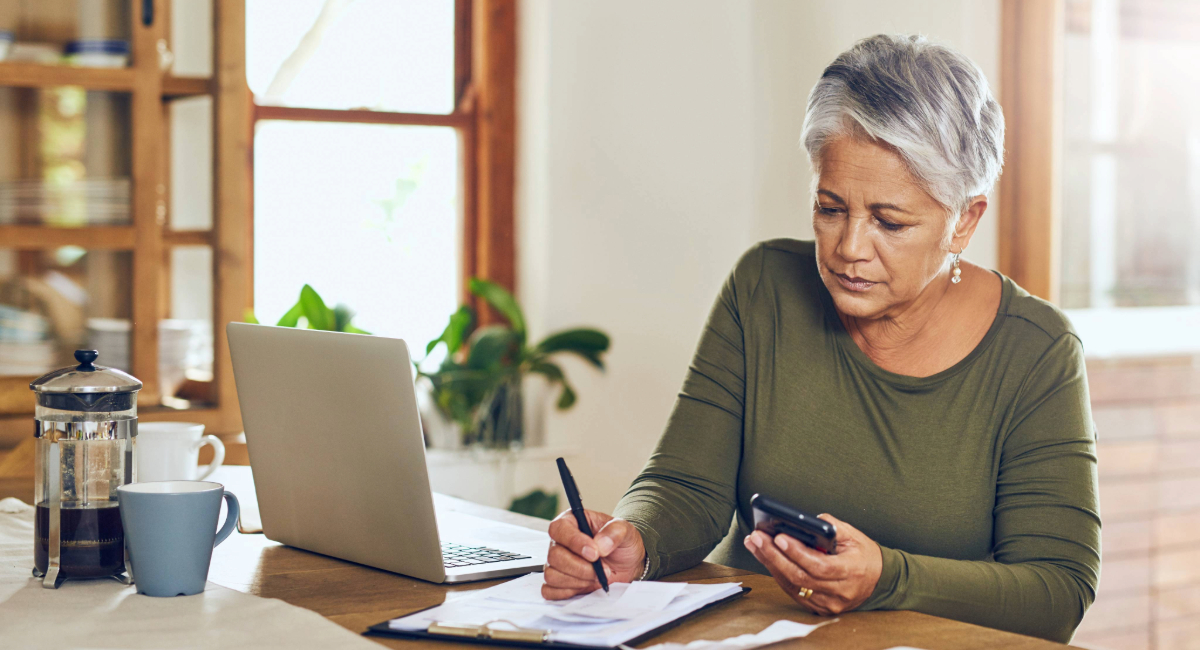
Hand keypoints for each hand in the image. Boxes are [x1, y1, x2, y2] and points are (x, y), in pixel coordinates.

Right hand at [542, 509, 645, 599]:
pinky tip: (586, 585)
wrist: (626, 564)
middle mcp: (560, 542)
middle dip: (581, 567)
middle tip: (602, 569)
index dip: (574, 542)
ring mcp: (556, 563)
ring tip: (597, 576)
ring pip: (552, 575)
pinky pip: (550, 591)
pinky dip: (568, 592)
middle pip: (554, 555)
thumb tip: (600, 544)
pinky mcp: (557, 583)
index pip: (559, 529)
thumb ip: (615, 532)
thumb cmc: (621, 543)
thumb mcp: (625, 531)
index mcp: (571, 522)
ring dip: (578, 580)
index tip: (594, 553)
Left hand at [743, 513, 881, 615]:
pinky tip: (766, 558)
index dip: (796, 552)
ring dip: (770, 564)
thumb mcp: (854, 535)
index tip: (779, 537)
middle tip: (757, 538)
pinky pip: (794, 592)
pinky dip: (778, 574)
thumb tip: (804, 521)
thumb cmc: (864, 554)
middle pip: (800, 577)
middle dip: (774, 555)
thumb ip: (831, 526)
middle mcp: (840, 592)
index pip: (819, 565)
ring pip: (793, 586)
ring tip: (755, 544)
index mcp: (851, 572)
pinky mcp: (820, 608)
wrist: (879, 580)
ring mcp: (829, 604)